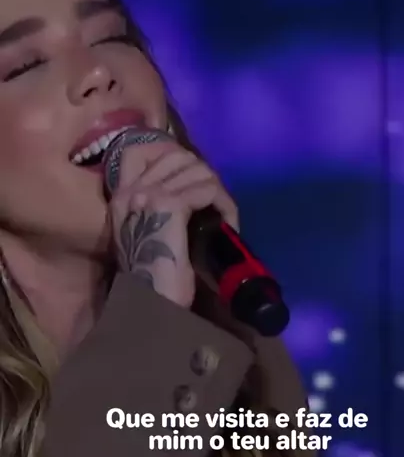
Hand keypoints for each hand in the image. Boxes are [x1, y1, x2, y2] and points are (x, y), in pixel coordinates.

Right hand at [109, 138, 237, 307]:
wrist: (150, 304)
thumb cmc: (151, 282)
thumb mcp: (143, 238)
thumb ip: (152, 214)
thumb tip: (185, 196)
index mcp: (119, 197)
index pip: (145, 153)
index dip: (178, 160)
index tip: (197, 182)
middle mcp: (131, 189)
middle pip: (177, 157)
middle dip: (204, 176)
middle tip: (216, 202)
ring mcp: (149, 194)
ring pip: (197, 170)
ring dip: (218, 192)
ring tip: (225, 216)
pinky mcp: (170, 204)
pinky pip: (208, 189)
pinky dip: (225, 205)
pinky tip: (230, 224)